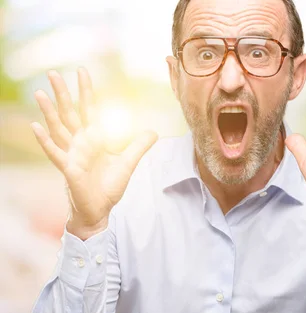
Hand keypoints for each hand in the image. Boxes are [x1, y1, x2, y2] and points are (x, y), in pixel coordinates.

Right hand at [31, 68, 157, 239]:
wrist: (99, 211)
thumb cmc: (108, 187)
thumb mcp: (128, 163)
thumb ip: (139, 146)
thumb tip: (154, 131)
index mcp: (93, 138)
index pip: (88, 109)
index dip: (85, 91)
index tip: (82, 70)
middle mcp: (79, 143)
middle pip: (69, 113)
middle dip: (62, 94)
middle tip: (52, 72)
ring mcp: (71, 155)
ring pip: (58, 129)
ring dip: (49, 111)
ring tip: (39, 93)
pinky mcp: (68, 169)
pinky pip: (55, 153)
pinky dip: (45, 141)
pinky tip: (36, 126)